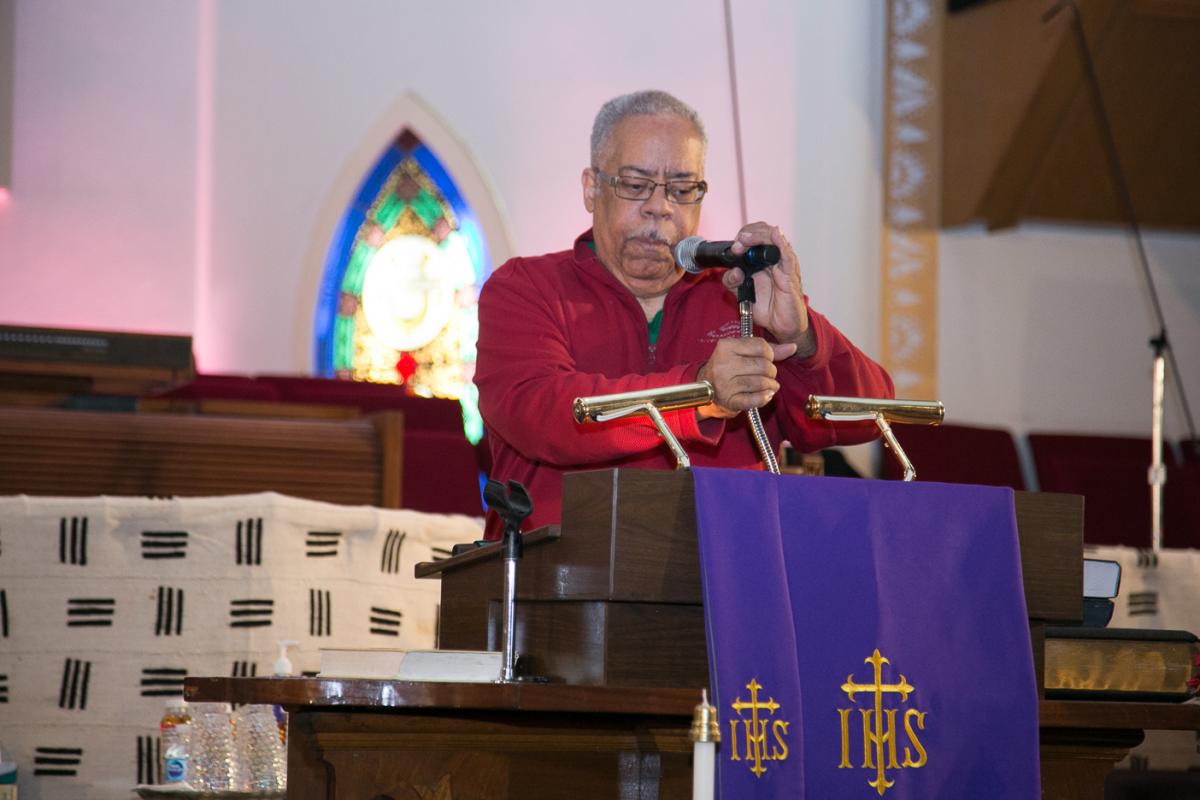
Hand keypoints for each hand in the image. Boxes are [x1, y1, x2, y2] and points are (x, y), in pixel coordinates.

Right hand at [696, 337, 798, 418]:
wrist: (704, 390)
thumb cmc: (726, 368)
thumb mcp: (741, 353)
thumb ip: (767, 349)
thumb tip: (793, 347)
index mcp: (726, 347)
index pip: (760, 346)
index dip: (770, 354)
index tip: (767, 359)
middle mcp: (723, 365)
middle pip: (763, 365)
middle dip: (771, 371)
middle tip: (769, 375)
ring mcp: (725, 384)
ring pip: (762, 383)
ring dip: (771, 385)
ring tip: (769, 386)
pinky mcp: (729, 401)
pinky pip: (757, 399)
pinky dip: (765, 398)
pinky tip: (765, 395)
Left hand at [722, 222, 814, 356]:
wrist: (781, 325)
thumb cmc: (767, 307)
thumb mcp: (742, 294)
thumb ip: (732, 282)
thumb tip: (734, 271)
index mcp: (762, 260)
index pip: (755, 236)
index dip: (743, 237)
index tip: (734, 247)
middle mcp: (774, 259)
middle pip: (765, 233)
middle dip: (749, 234)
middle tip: (738, 243)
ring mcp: (783, 265)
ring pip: (775, 241)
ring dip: (760, 236)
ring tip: (746, 238)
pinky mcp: (790, 276)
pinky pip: (787, 257)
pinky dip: (781, 244)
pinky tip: (776, 234)